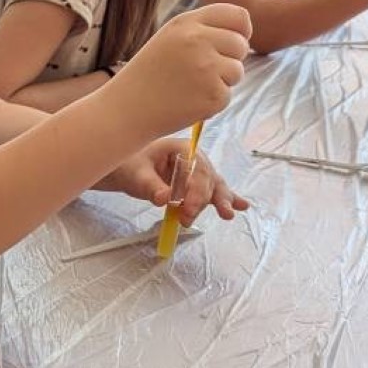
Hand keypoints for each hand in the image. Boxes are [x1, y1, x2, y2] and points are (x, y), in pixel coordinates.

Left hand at [96, 143, 248, 223]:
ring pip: (213, 186)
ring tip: (228, 214)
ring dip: (221, 200)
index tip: (187, 210)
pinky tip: (242, 206)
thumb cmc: (129, 166)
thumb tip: (163, 199)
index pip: (197, 168)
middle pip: (207, 179)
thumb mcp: (135, 175)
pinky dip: (226, 198)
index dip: (196, 191)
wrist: (124, 170)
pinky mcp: (194, 185)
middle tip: (188, 219)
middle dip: (202, 200)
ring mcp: (195, 172)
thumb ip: (150, 186)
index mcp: (180, 148)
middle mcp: (193, 158)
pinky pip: (212, 191)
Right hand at [105, 4, 250, 139]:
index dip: (241, 30)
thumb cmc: (148, 76)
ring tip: (190, 87)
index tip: (232, 43)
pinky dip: (211, 102)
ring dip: (221, 82)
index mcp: (186, 24)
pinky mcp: (213, 95)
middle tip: (201, 72)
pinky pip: (227, 95)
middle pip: (240, 45)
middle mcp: (198, 41)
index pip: (237, 16)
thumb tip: (243, 34)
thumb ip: (202, 30)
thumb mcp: (169, 39)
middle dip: (229, 59)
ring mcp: (207, 68)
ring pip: (237, 71)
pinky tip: (187, 102)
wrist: (125, 110)